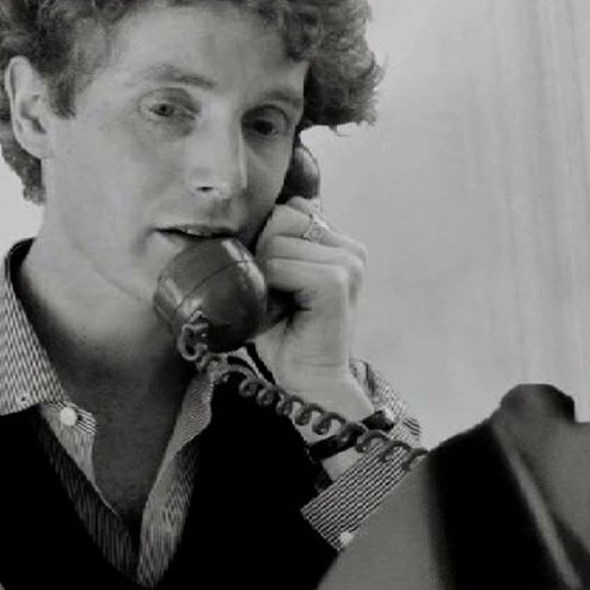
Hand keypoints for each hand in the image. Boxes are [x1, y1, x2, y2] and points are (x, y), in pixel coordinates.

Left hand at [253, 197, 373, 423]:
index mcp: (340, 242)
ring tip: (278, 303)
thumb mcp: (277, 279)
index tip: (271, 276)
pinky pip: (280, 264)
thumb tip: (239, 214)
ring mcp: (348, 261)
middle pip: (282, 216)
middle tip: (273, 292)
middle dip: (265, 253)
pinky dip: (269, 287)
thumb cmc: (287, 333)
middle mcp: (350, 246)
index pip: (290, 208)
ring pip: (277, 240)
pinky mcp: (336, 280)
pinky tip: (281, 310)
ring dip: (265, 274)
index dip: (268, 239)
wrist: (309, 381)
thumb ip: (273, 243)